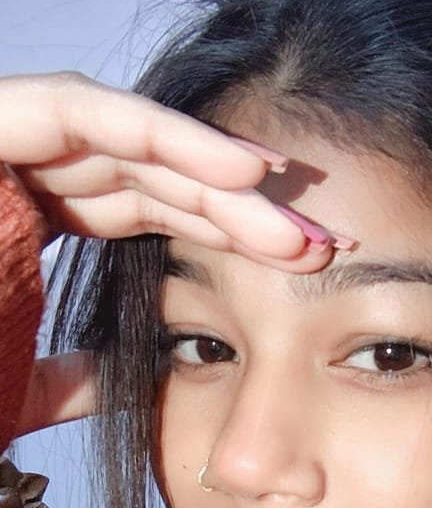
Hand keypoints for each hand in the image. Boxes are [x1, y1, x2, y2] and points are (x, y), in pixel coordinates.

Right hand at [2, 72, 353, 437]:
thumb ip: (66, 382)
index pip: (154, 216)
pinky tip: (243, 172)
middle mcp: (40, 178)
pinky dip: (170, 137)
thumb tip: (119, 391)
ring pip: (145, 147)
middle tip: (325, 246)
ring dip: (229, 181)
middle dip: (250, 214)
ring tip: (298, 225)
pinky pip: (94, 116)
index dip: (229, 240)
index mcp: (44, 224)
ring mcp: (16, 146)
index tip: (301, 272)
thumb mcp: (12, 380)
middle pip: (164, 180)